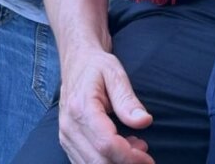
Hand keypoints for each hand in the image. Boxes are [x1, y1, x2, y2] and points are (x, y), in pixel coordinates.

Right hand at [58, 48, 152, 163]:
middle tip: (144, 150)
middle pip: (99, 162)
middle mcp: (69, 126)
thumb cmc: (96, 66)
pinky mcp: (67, 142)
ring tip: (135, 145)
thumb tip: (145, 121)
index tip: (148, 157)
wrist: (75, 61)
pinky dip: (106, 162)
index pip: (106, 144)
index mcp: (81, 107)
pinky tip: (121, 147)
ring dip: (117, 163)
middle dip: (125, 163)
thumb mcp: (115, 74)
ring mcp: (65, 136)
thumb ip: (128, 100)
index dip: (129, 157)